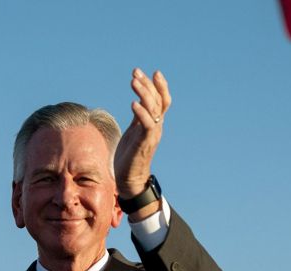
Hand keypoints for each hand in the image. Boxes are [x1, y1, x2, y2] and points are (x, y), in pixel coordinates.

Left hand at [114, 68, 170, 203]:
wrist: (130, 179)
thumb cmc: (130, 156)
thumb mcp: (134, 131)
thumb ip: (138, 117)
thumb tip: (137, 102)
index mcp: (154, 123)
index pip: (161, 100)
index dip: (158, 86)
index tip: (150, 72)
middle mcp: (156, 127)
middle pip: (158, 101)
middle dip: (148, 84)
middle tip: (136, 72)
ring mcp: (152, 134)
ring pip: (153, 109)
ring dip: (144, 93)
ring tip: (133, 81)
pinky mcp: (144, 142)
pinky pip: (147, 124)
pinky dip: (141, 113)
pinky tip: (133, 104)